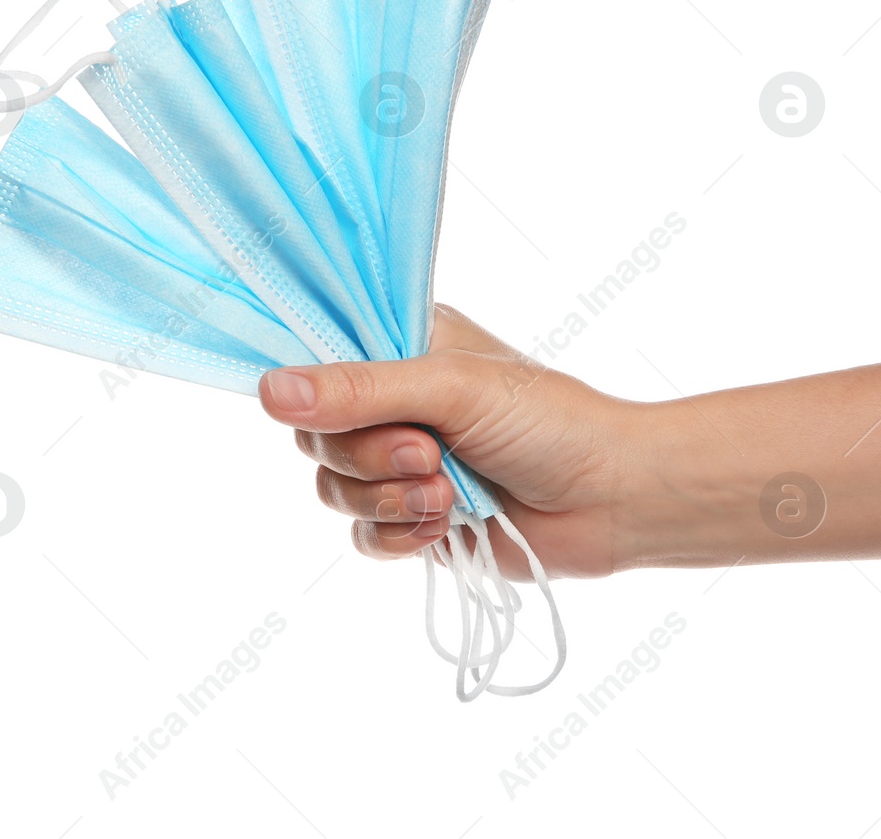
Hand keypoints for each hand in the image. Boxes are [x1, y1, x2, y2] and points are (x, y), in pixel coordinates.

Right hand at [259, 305, 643, 579]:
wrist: (613, 501)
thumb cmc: (549, 421)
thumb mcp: (448, 388)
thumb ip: (357, 390)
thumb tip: (267, 393)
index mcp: (398, 344)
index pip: (315, 356)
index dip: (311, 386)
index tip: (331, 406)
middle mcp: (390, 401)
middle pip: (316, 433)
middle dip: (368, 454)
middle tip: (429, 452)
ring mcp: (398, 463)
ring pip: (334, 487)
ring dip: (390, 498)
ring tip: (448, 493)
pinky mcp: (412, 519)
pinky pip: (362, 535)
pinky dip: (398, 535)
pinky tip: (444, 527)